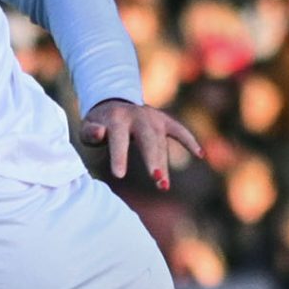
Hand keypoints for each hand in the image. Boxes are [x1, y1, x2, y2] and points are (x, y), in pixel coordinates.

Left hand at [81, 97, 202, 188]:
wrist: (113, 103)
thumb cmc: (99, 123)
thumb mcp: (88, 127)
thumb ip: (90, 132)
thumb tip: (100, 133)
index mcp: (116, 118)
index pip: (118, 139)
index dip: (119, 157)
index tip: (119, 175)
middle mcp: (137, 116)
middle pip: (147, 139)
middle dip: (152, 159)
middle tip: (156, 179)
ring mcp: (153, 117)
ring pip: (161, 143)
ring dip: (164, 164)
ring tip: (163, 186)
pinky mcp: (165, 120)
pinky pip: (180, 130)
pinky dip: (189, 141)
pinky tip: (200, 155)